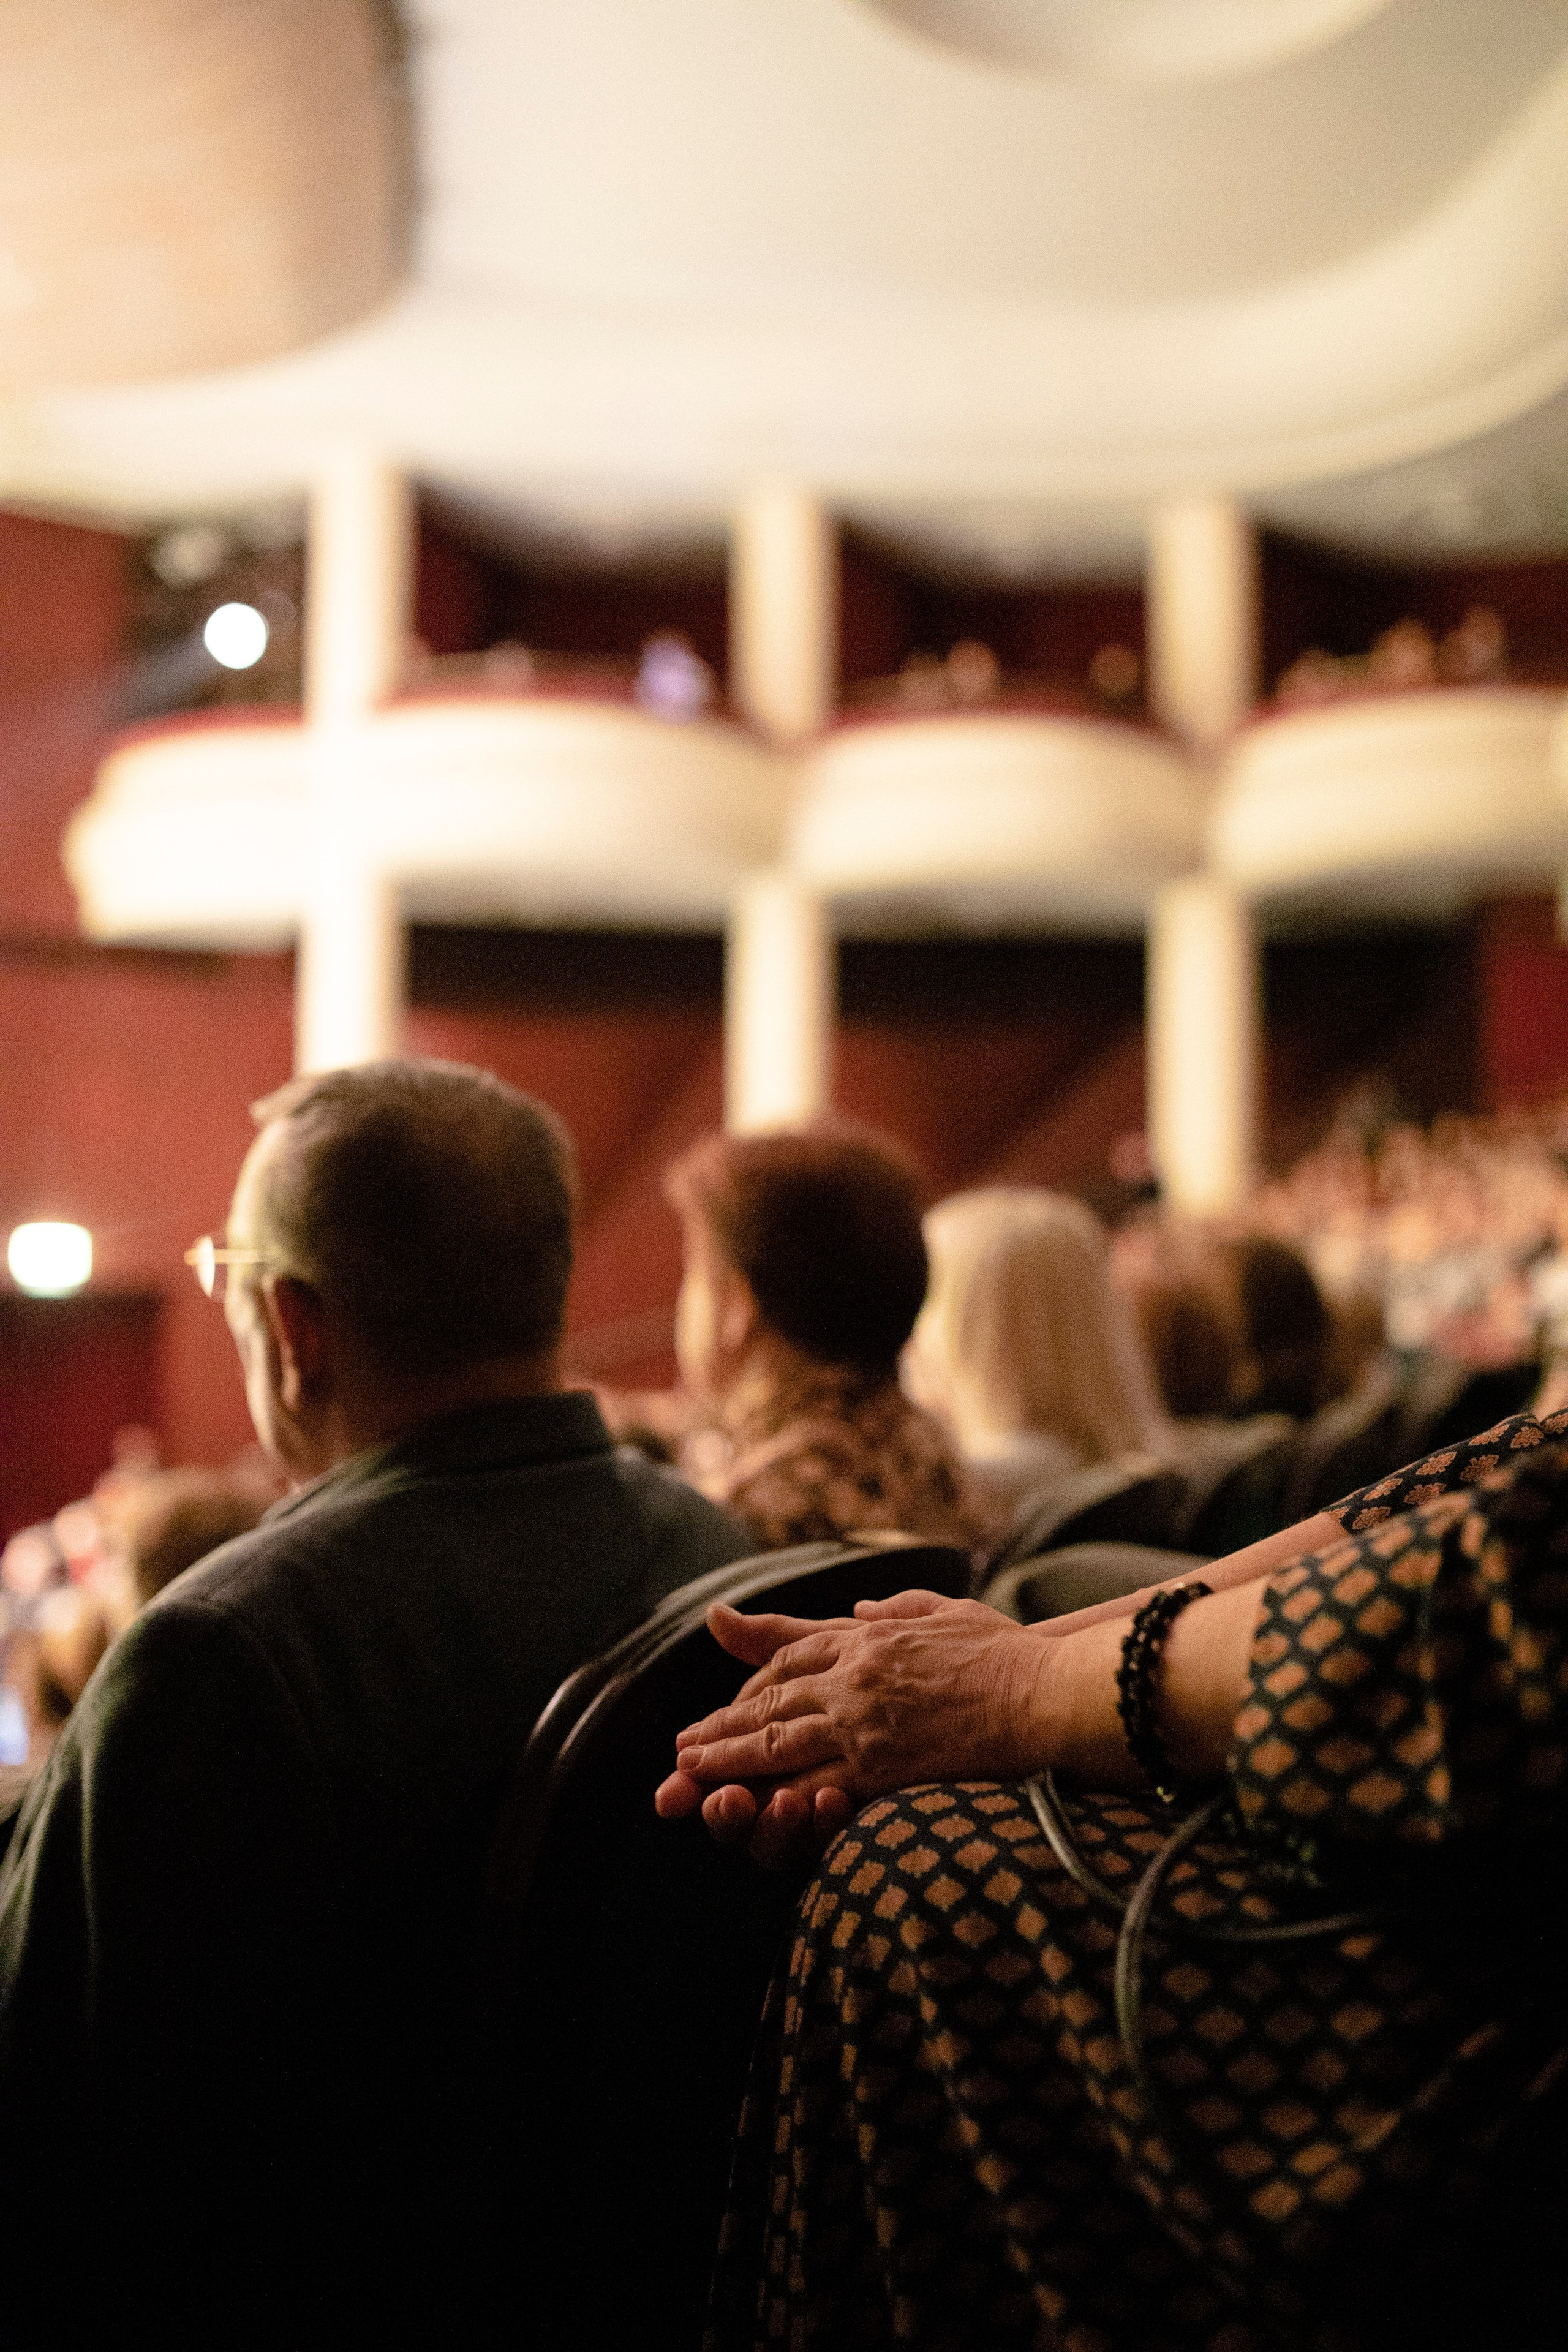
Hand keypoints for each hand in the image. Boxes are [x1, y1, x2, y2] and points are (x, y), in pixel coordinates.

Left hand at [665, 1587, 1054, 1810]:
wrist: (1047, 1691)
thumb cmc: (1009, 1654)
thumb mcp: (947, 1611)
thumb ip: (897, 1610)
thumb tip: (858, 1612)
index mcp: (871, 1638)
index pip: (795, 1652)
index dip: (756, 1676)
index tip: (732, 1697)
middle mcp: (856, 1673)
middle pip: (772, 1697)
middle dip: (722, 1724)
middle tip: (682, 1747)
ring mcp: (864, 1719)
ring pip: (777, 1738)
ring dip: (727, 1756)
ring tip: (689, 1772)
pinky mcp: (881, 1764)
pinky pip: (813, 1779)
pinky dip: (772, 1790)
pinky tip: (745, 1801)